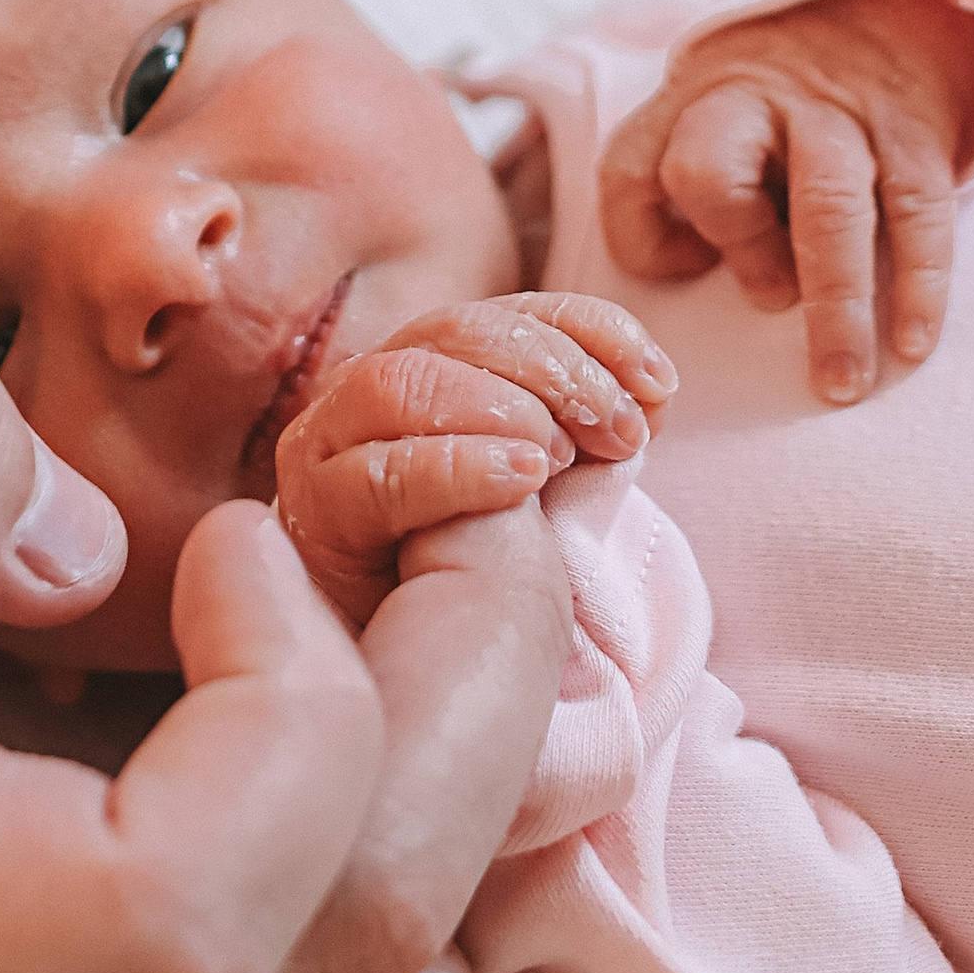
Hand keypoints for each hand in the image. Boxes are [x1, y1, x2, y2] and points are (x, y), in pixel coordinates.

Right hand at [273, 295, 673, 630]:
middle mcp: (375, 383)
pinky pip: (380, 471)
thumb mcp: (552, 482)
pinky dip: (458, 464)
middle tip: (618, 430)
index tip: (660, 381)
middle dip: (555, 369)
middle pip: (459, 331)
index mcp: (436, 363)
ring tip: (560, 457)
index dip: (592, 330)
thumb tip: (655, 390)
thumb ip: (592, 428)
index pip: (513, 312)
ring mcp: (331, 439)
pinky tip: (518, 480)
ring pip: (406, 379)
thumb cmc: (478, 562)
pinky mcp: (313, 507)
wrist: (401, 660)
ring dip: (499, 406)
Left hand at [597, 0, 973, 404]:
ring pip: (827, 206)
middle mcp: (756, 104)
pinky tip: (912, 342)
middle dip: (737, 249)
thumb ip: (679, 182)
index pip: (632, 172)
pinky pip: (917, 213)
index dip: (645, 238)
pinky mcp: (914, 134)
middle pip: (711, 172)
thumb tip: (692, 269)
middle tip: (769, 306)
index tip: (687, 269)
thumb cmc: (776, 99)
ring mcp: (840, 116)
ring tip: (842, 382)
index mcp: (689, 103)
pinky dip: (919, 284)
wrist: (883, 2)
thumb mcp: (706, 110)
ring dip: (836, 305)